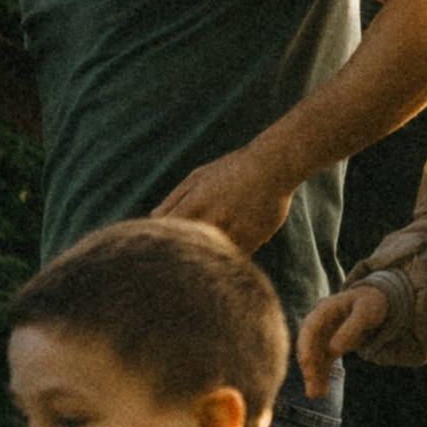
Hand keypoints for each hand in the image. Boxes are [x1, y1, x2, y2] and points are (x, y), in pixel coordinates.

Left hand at [152, 143, 295, 257]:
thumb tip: (153, 219)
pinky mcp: (252, 239)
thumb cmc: (232, 169)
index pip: (166, 231)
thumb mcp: (198, 177)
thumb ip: (174, 198)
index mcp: (193, 203)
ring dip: (206, 257)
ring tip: (201, 260)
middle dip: (180, 253)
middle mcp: (212, 219)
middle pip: (187, 247)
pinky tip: (226, 251)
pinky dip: (227, 256)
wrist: (273, 166)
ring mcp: (233, 230)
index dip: (160, 240)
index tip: (159, 246)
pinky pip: (233, 257)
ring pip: (212, 255)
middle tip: (175, 260)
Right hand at [295, 283, 392, 397]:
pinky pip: (323, 363)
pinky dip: (323, 376)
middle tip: (310, 383)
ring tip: (316, 395)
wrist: (375, 303)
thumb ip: (351, 329)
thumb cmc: (371, 303)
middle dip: (308, 365)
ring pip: (314, 357)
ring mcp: (323, 336)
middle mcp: (319, 324)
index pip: (309, 327)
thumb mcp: (366, 313)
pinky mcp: (329, 346)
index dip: (306, 344)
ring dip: (314, 375)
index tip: (306, 362)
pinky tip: (323, 393)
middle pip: (308, 345)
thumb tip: (333, 350)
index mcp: (324, 310)